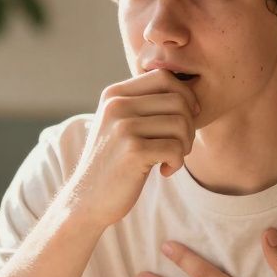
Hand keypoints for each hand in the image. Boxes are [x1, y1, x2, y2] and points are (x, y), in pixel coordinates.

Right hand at [63, 69, 198, 228]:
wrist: (87, 199)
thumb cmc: (114, 162)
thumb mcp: (120, 124)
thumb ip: (143, 104)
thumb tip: (188, 92)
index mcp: (114, 94)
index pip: (164, 77)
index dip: (185, 96)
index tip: (186, 119)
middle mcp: (116, 105)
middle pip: (178, 100)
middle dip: (189, 126)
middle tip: (179, 147)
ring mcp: (123, 127)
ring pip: (181, 124)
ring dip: (185, 146)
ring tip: (171, 159)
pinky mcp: (133, 151)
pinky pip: (176, 148)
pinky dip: (177, 163)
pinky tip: (165, 171)